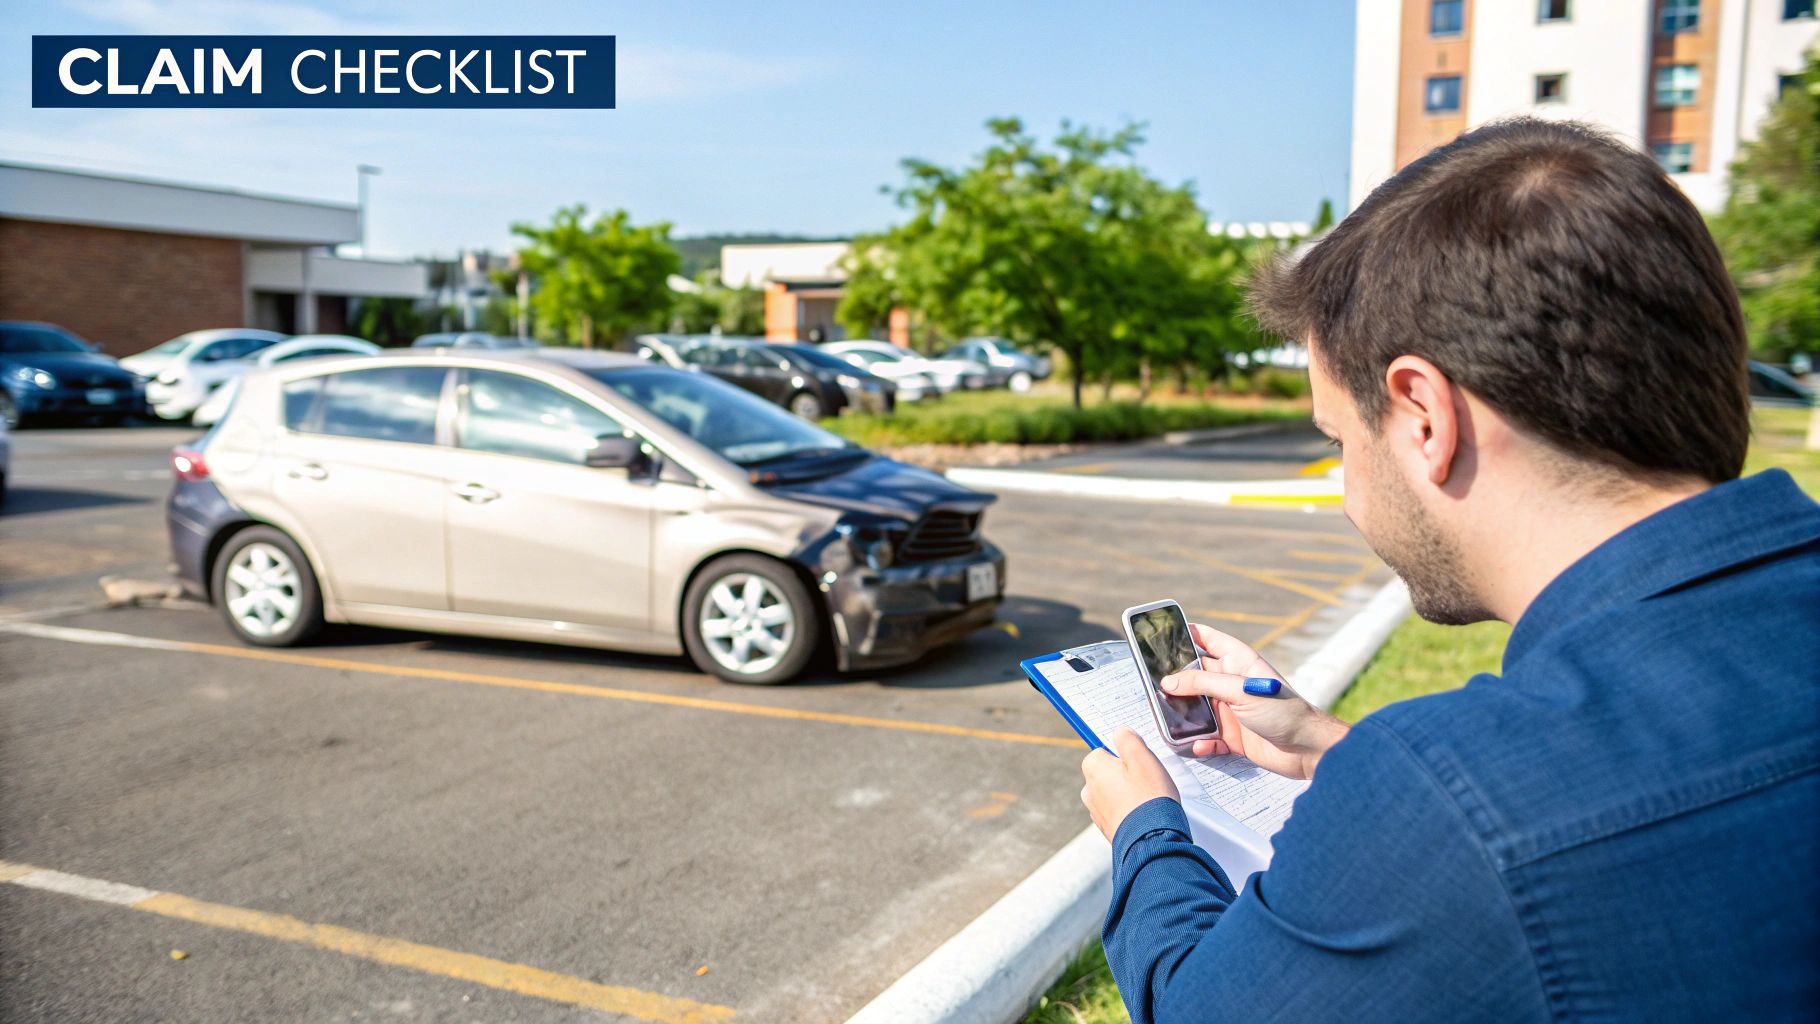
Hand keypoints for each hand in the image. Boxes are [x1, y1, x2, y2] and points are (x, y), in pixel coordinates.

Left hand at [1081, 728, 1180, 841]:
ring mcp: (1096, 810)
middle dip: (1126, 775)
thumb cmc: (1148, 797)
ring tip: (1148, 798)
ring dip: (1128, 793)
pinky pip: (1119, 811)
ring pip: (1114, 792)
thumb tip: (1120, 732)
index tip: (1138, 762)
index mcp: (1093, 768)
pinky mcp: (1107, 827)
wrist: (1152, 839)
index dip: (1124, 755)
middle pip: (1108, 772)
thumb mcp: (1142, 757)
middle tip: (1147, 780)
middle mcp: (1089, 789)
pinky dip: (1129, 810)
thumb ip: (1128, 739)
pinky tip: (1144, 813)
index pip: (1103, 750)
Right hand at [1162, 623, 1349, 779]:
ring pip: (1196, 709)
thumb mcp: (1240, 690)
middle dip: (1175, 681)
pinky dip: (1200, 742)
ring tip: (1168, 720)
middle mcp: (1232, 683)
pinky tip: (1199, 745)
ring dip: (1184, 716)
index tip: (1160, 635)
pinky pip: (1207, 737)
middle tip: (1152, 684)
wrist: (1309, 751)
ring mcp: (1232, 710)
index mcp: (1238, 662)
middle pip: (1195, 676)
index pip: (1208, 639)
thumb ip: (1203, 683)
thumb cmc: (1283, 711)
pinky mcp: (1233, 736)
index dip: (1186, 634)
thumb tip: (1169, 681)